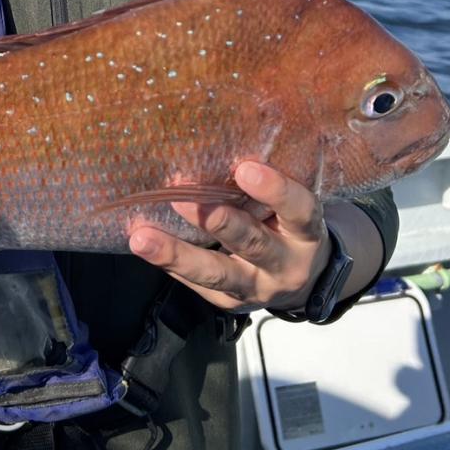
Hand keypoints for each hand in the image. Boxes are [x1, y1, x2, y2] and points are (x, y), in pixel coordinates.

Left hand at [128, 160, 329, 312]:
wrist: (302, 277)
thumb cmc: (287, 223)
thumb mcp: (291, 206)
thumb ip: (266, 185)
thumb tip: (215, 145)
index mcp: (307, 232)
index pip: (299, 210)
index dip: (275, 190)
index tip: (245, 168)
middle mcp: (286, 264)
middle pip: (253, 244)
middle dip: (218, 222)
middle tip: (182, 200)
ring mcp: (258, 289)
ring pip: (217, 274)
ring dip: (177, 254)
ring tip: (142, 238)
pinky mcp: (231, 304)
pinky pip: (197, 285)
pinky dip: (170, 265)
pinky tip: (145, 247)